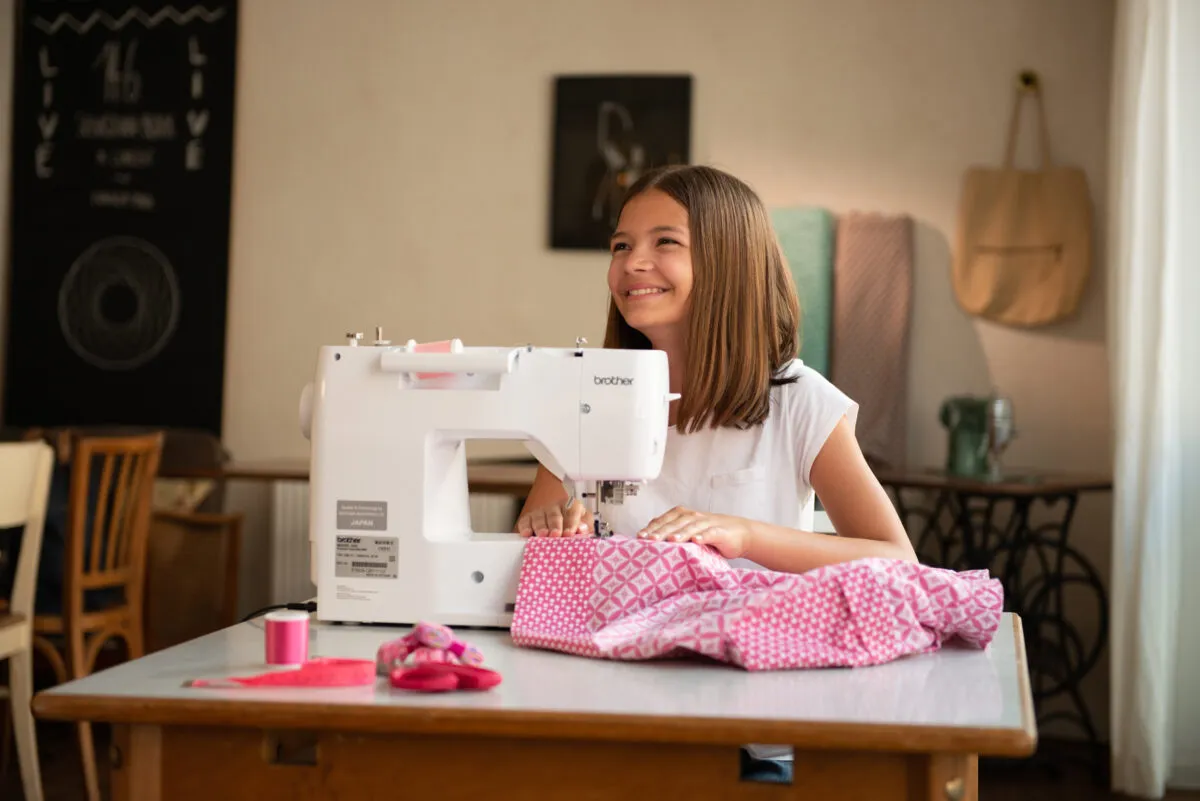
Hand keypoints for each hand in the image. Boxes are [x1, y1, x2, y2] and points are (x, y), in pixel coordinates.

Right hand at [516, 498, 591, 537]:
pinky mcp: (528, 518)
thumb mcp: (584, 521)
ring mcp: (541, 512)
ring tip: (542, 535)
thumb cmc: (574, 523)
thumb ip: (586, 526)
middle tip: (555, 534)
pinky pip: (525, 521)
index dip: (571, 522)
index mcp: (571, 505)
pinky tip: (526, 534)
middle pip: (554, 515)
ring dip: (540, 527)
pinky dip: (525, 527)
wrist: (560, 518)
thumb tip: (582, 529)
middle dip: (555, 525)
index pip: (572, 511)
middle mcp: (555, 507)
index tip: (570, 533)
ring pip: (539, 518)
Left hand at [636, 506, 751, 558]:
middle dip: (662, 531)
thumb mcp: (689, 532)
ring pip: (691, 527)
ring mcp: (707, 523)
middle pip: (675, 523)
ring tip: (671, 540)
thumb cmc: (710, 534)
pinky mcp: (720, 532)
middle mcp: (693, 517)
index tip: (640, 537)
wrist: (739, 533)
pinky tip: (696, 540)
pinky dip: (703, 536)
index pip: (664, 520)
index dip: (652, 527)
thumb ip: (673, 534)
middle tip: (650, 540)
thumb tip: (649, 544)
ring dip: (681, 533)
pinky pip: (710, 533)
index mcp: (683, 515)